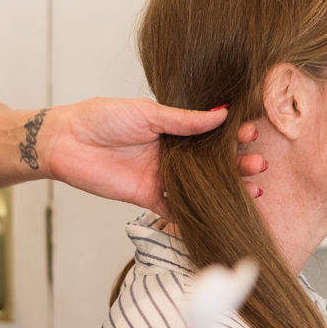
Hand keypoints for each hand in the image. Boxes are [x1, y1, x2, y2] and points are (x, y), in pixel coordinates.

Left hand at [39, 98, 265, 213]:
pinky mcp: (149, 197)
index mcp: (174, 129)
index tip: (252, 134)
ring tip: (253, 188)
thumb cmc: (102, 117)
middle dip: (239, 164)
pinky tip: (221, 214)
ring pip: (203, 187)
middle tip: (260, 164)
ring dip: (228, 188)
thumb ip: (185, 119)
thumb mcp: (148, 112)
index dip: (233, 135)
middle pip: (214, 163)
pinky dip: (197, 214)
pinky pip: (176, 210)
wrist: (66, 141)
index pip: (212, 134)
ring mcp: (163, 177)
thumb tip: (223, 113)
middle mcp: (172, 154)